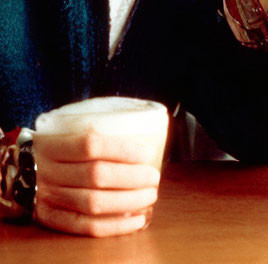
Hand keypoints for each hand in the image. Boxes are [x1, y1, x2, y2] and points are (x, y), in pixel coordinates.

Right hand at [34, 132, 160, 236]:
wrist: (21, 171)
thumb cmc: (60, 148)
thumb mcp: (69, 132)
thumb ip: (100, 134)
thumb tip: (147, 139)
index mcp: (55, 144)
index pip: (91, 145)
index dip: (124, 149)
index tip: (148, 152)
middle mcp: (49, 171)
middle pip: (96, 175)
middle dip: (133, 178)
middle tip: (154, 177)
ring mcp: (48, 197)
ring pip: (93, 203)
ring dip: (129, 202)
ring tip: (150, 196)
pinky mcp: (51, 218)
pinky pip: (84, 227)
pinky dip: (115, 226)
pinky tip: (137, 220)